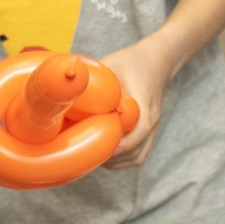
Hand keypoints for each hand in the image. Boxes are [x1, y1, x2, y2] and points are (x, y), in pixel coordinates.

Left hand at [98, 37, 179, 168]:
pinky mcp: (147, 131)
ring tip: (94, 157)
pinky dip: (121, 158)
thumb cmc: (132, 61)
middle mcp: (151, 120)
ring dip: (117, 162)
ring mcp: (151, 128)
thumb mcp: (112, 65)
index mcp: (144, 103)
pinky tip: (104, 152)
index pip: (141, 130)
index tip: (102, 151)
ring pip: (138, 157)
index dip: (122, 145)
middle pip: (137, 153)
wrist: (156, 61)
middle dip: (113, 159)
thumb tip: (67, 89)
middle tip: (88, 155)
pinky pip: (138, 153)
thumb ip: (95, 78)